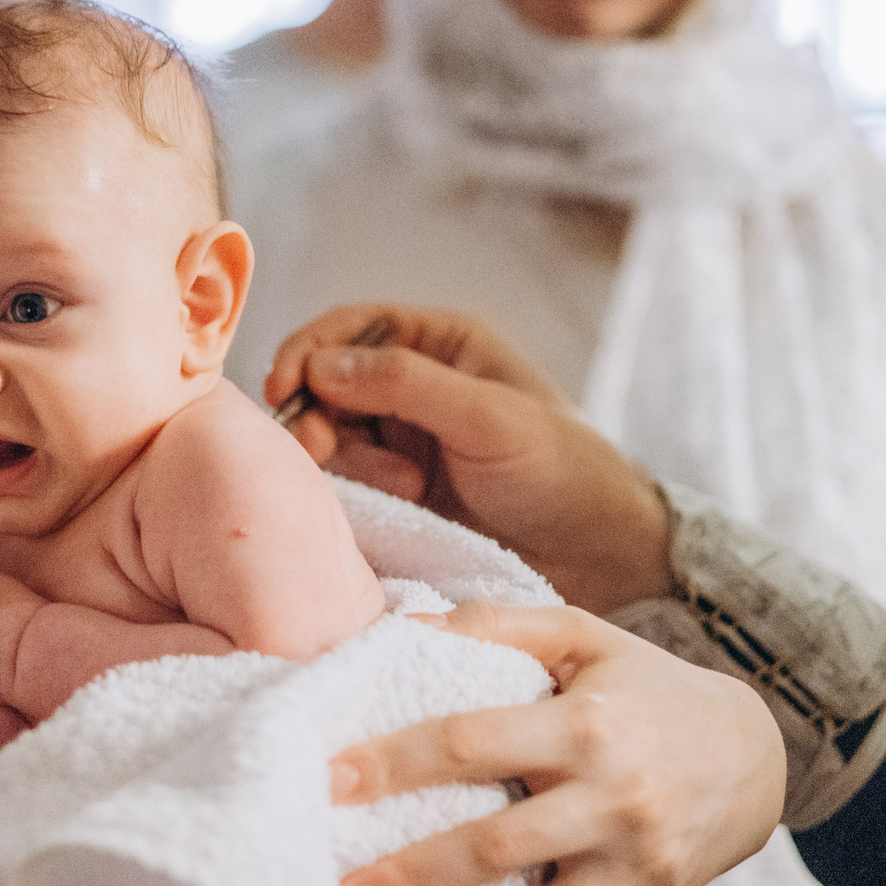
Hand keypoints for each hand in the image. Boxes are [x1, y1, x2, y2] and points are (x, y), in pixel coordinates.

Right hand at [265, 305, 670, 613]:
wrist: (601, 556)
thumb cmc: (562, 470)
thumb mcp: (488, 418)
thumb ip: (405, 384)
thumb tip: (321, 364)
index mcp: (442, 342)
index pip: (351, 328)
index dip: (309, 350)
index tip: (285, 387)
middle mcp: (416, 384)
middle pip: (328, 382)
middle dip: (318, 412)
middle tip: (320, 448)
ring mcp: (406, 439)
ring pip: (333, 433)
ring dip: (352, 458)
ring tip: (406, 489)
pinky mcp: (401, 492)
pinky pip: (350, 479)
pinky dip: (359, 489)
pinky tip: (400, 504)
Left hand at [329, 603, 781, 885]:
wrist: (755, 754)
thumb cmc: (649, 689)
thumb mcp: (584, 636)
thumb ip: (497, 625)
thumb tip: (403, 625)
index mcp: (588, 726)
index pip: (475, 742)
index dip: (400, 761)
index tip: (332, 781)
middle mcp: (614, 801)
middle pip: (501, 847)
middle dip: (416, 877)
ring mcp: (636, 868)